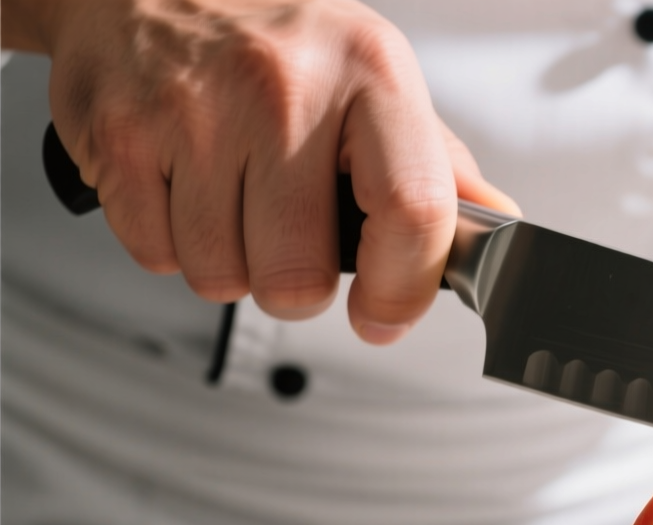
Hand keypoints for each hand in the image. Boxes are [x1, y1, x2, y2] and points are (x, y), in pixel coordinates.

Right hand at [2, 0, 516, 343]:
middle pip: (299, 273)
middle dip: (297, 285)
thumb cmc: (277, 44)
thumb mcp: (374, 82)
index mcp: (370, 73)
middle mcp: (283, 86)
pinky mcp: (119, 135)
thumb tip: (498, 226)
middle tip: (292, 241)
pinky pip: (157, 256)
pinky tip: (185, 188)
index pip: (411, 212)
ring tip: (234, 200)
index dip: (401, 291)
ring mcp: (195, 110)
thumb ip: (435, 165)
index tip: (384, 316)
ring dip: (232, 265)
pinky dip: (171, 245)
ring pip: (224, 277)